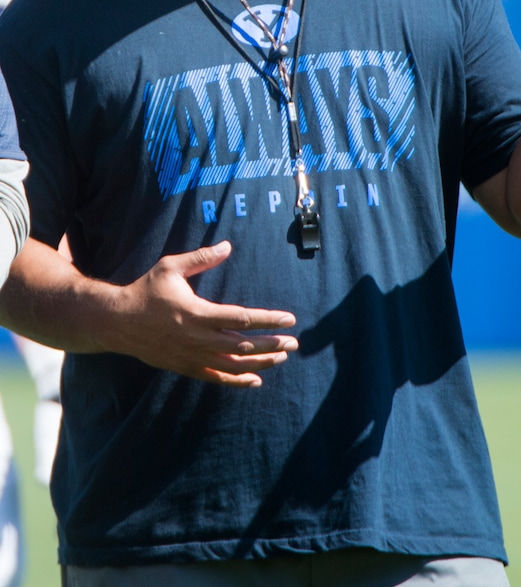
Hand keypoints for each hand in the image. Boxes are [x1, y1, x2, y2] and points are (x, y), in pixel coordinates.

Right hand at [111, 241, 297, 386]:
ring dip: (261, 362)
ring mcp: (192, 356)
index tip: (289, 319)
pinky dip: (238, 380)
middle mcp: (197, 338)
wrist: (117, 322)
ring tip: (282, 357)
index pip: (242, 319)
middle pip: (244, 345)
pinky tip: (256, 380)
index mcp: (197, 313)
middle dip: (272, 344)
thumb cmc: (146, 290)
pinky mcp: (185, 367)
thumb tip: (227, 246)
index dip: (268, 320)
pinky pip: (217, 378)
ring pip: (234, 364)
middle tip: (295, 343)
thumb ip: (201, 258)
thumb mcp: (170, 267)